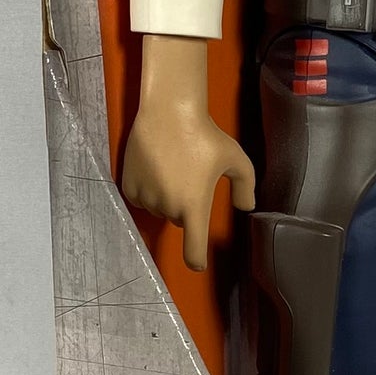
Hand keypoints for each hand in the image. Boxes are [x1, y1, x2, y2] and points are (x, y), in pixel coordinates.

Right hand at [121, 35, 255, 270]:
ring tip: (173, 168)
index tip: (198, 263)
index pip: (193, 250)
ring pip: (159, 209)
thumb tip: (246, 207)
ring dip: (165, 198)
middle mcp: (168, 207)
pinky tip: (156, 169)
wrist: (169, 111)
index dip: (196, 260)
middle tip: (191, 177)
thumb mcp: (237, 160)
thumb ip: (245, 187)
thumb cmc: (206, 135)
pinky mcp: (129, 185)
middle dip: (185, 207)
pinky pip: (140, 199)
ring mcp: (146, 196)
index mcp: (195, 206)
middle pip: (178, 220)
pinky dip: (147, 190)